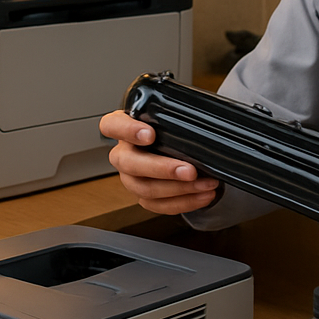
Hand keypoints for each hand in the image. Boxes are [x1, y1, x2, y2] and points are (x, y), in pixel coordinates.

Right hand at [99, 110, 220, 214]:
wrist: (175, 146)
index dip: (127, 131)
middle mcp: (123, 153)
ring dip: (179, 189)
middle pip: (129, 164)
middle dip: (162, 169)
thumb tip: (202, 117)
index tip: (149, 135)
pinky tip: (203, 195)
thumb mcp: (168, 114)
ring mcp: (131, 177)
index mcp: (122, 127)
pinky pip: (158, 205)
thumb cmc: (168, 127)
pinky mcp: (143, 196)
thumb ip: (174, 113)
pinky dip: (184, 202)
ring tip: (206, 184)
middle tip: (189, 170)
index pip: (112, 126)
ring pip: (145, 189)